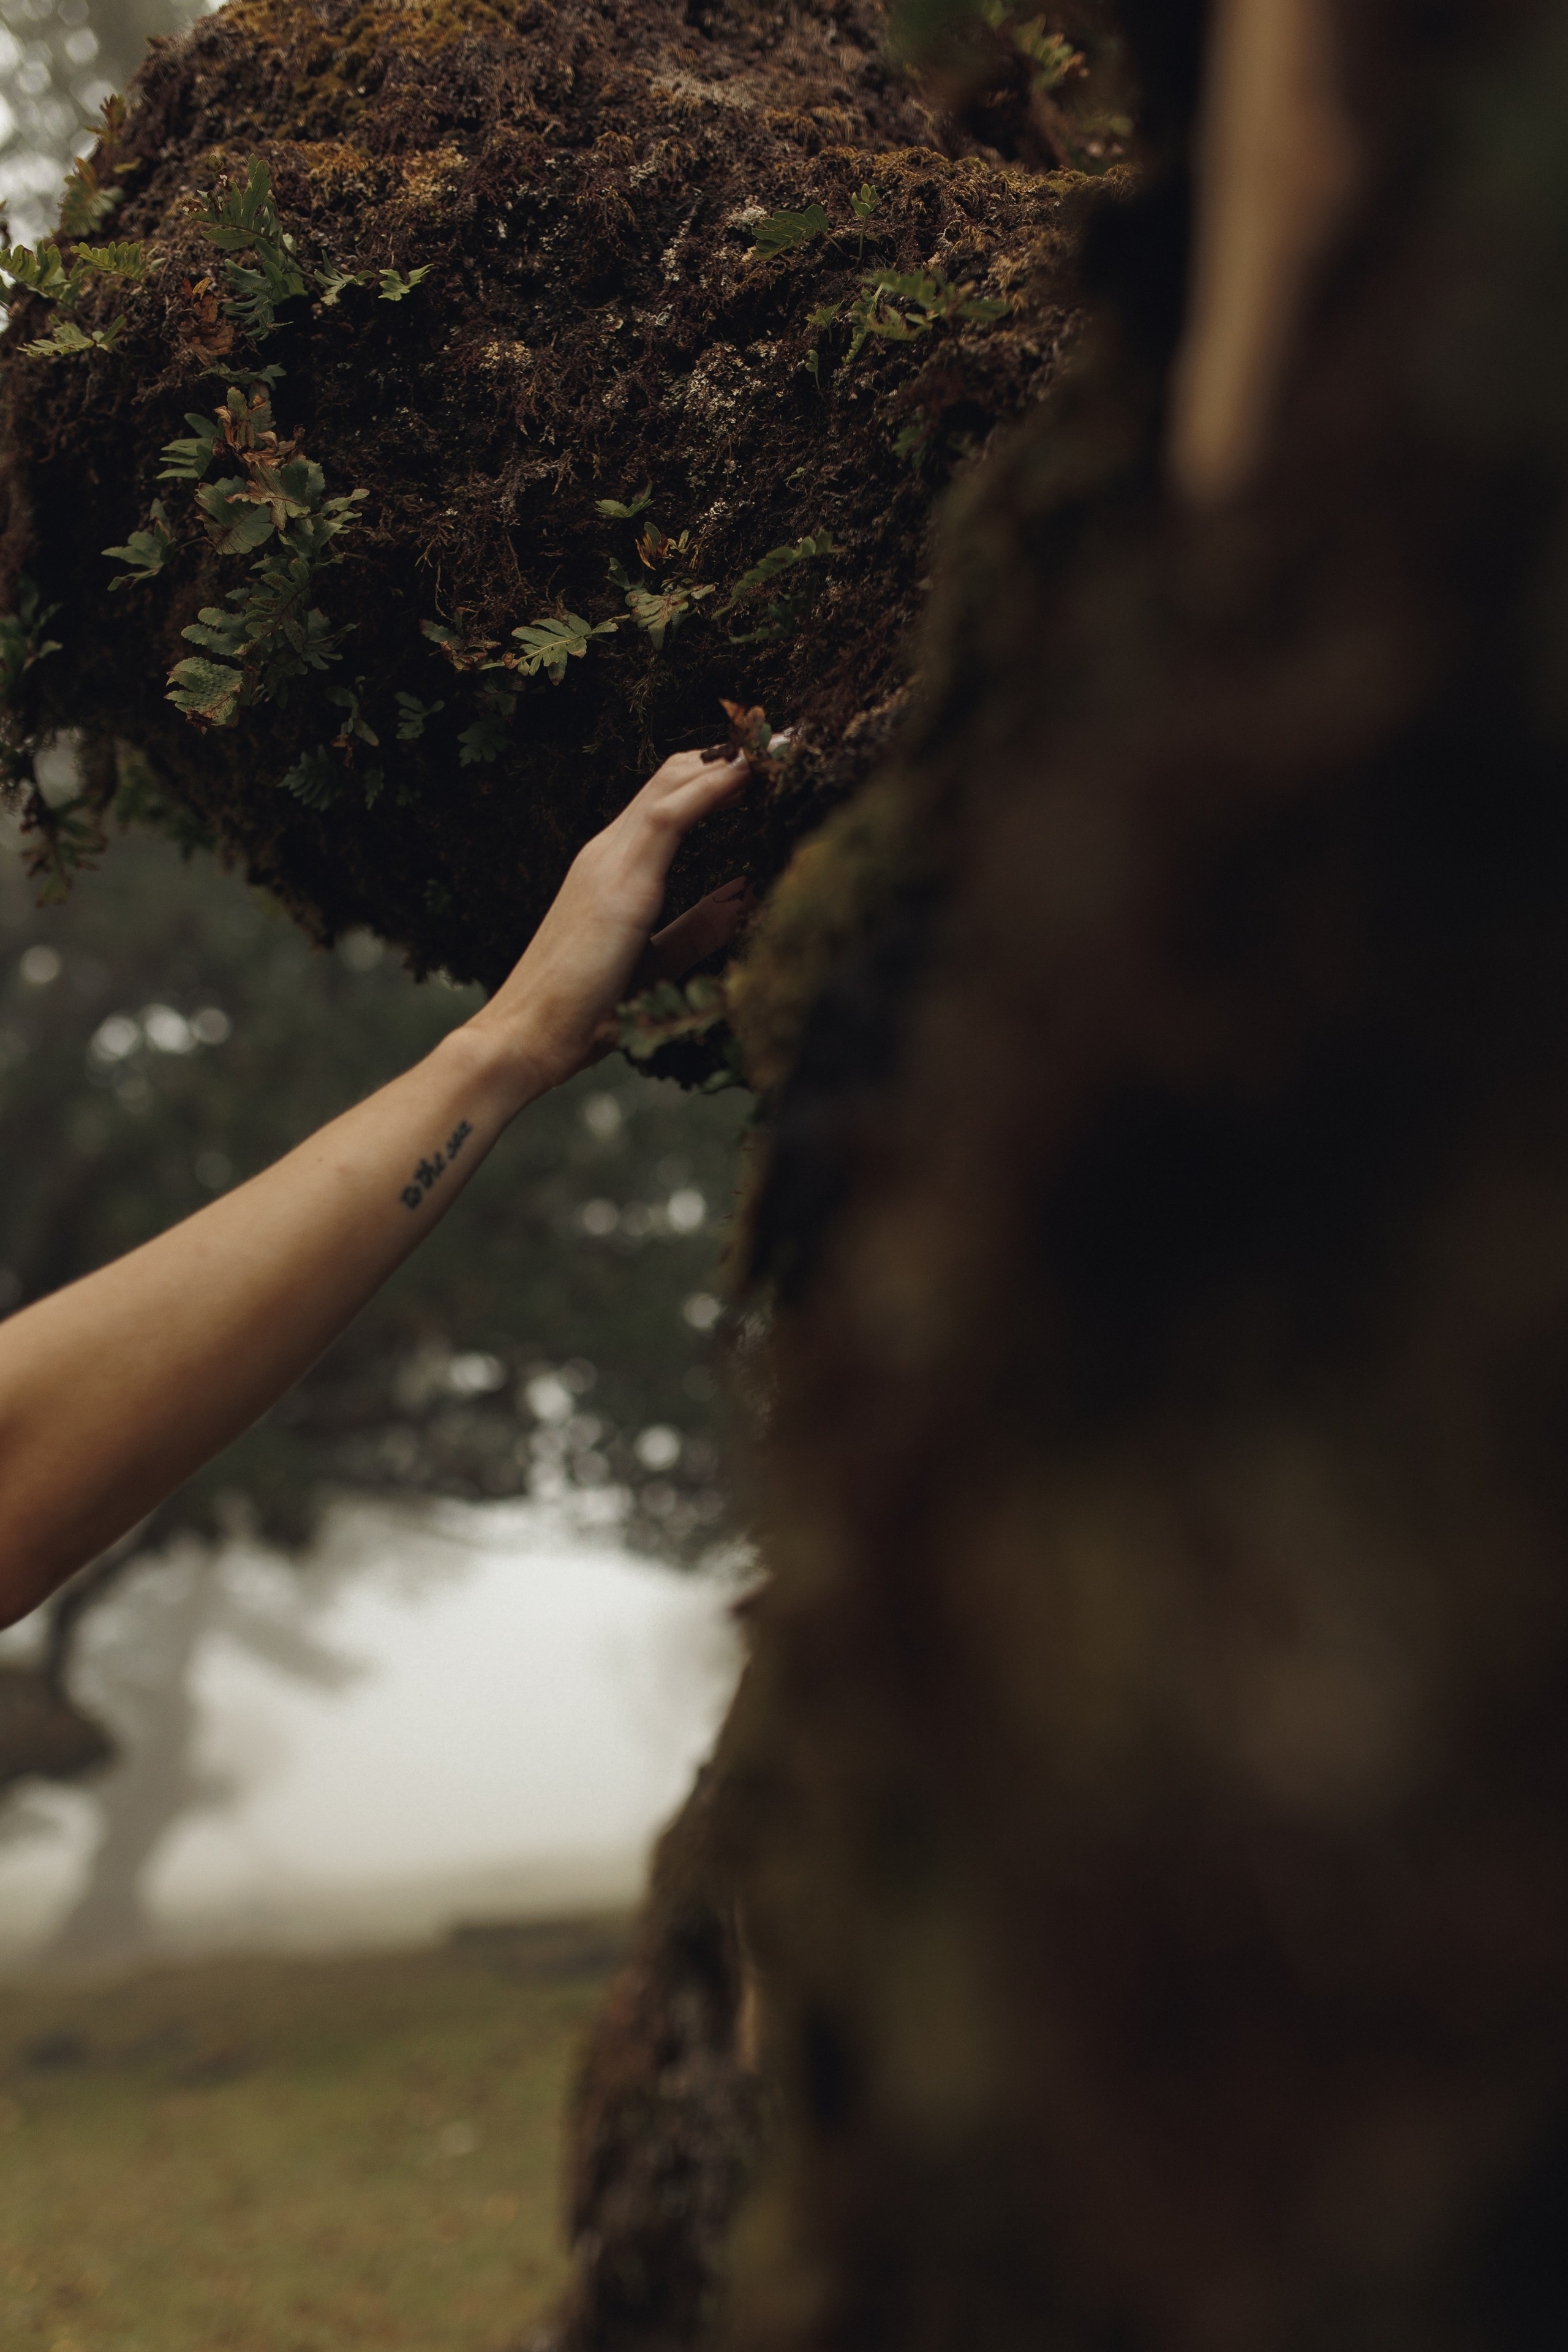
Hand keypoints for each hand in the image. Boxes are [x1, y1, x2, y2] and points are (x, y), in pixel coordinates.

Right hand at [469, 745, 750, 1094]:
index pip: (666, 801)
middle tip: (781, 743)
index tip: (761, 767)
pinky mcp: (618, 881)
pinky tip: (746, 772)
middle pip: (670, 779)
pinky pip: (669, 815)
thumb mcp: (652, 963)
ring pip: (671, 784)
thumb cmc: (582, 1012)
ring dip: (726, 761)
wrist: (526, 1036)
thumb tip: (738, 904)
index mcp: (612, 869)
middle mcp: (607, 852)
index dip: (713, 778)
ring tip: (775, 744)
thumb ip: (693, 931)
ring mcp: (608, 860)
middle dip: (727, 757)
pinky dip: (711, 787)